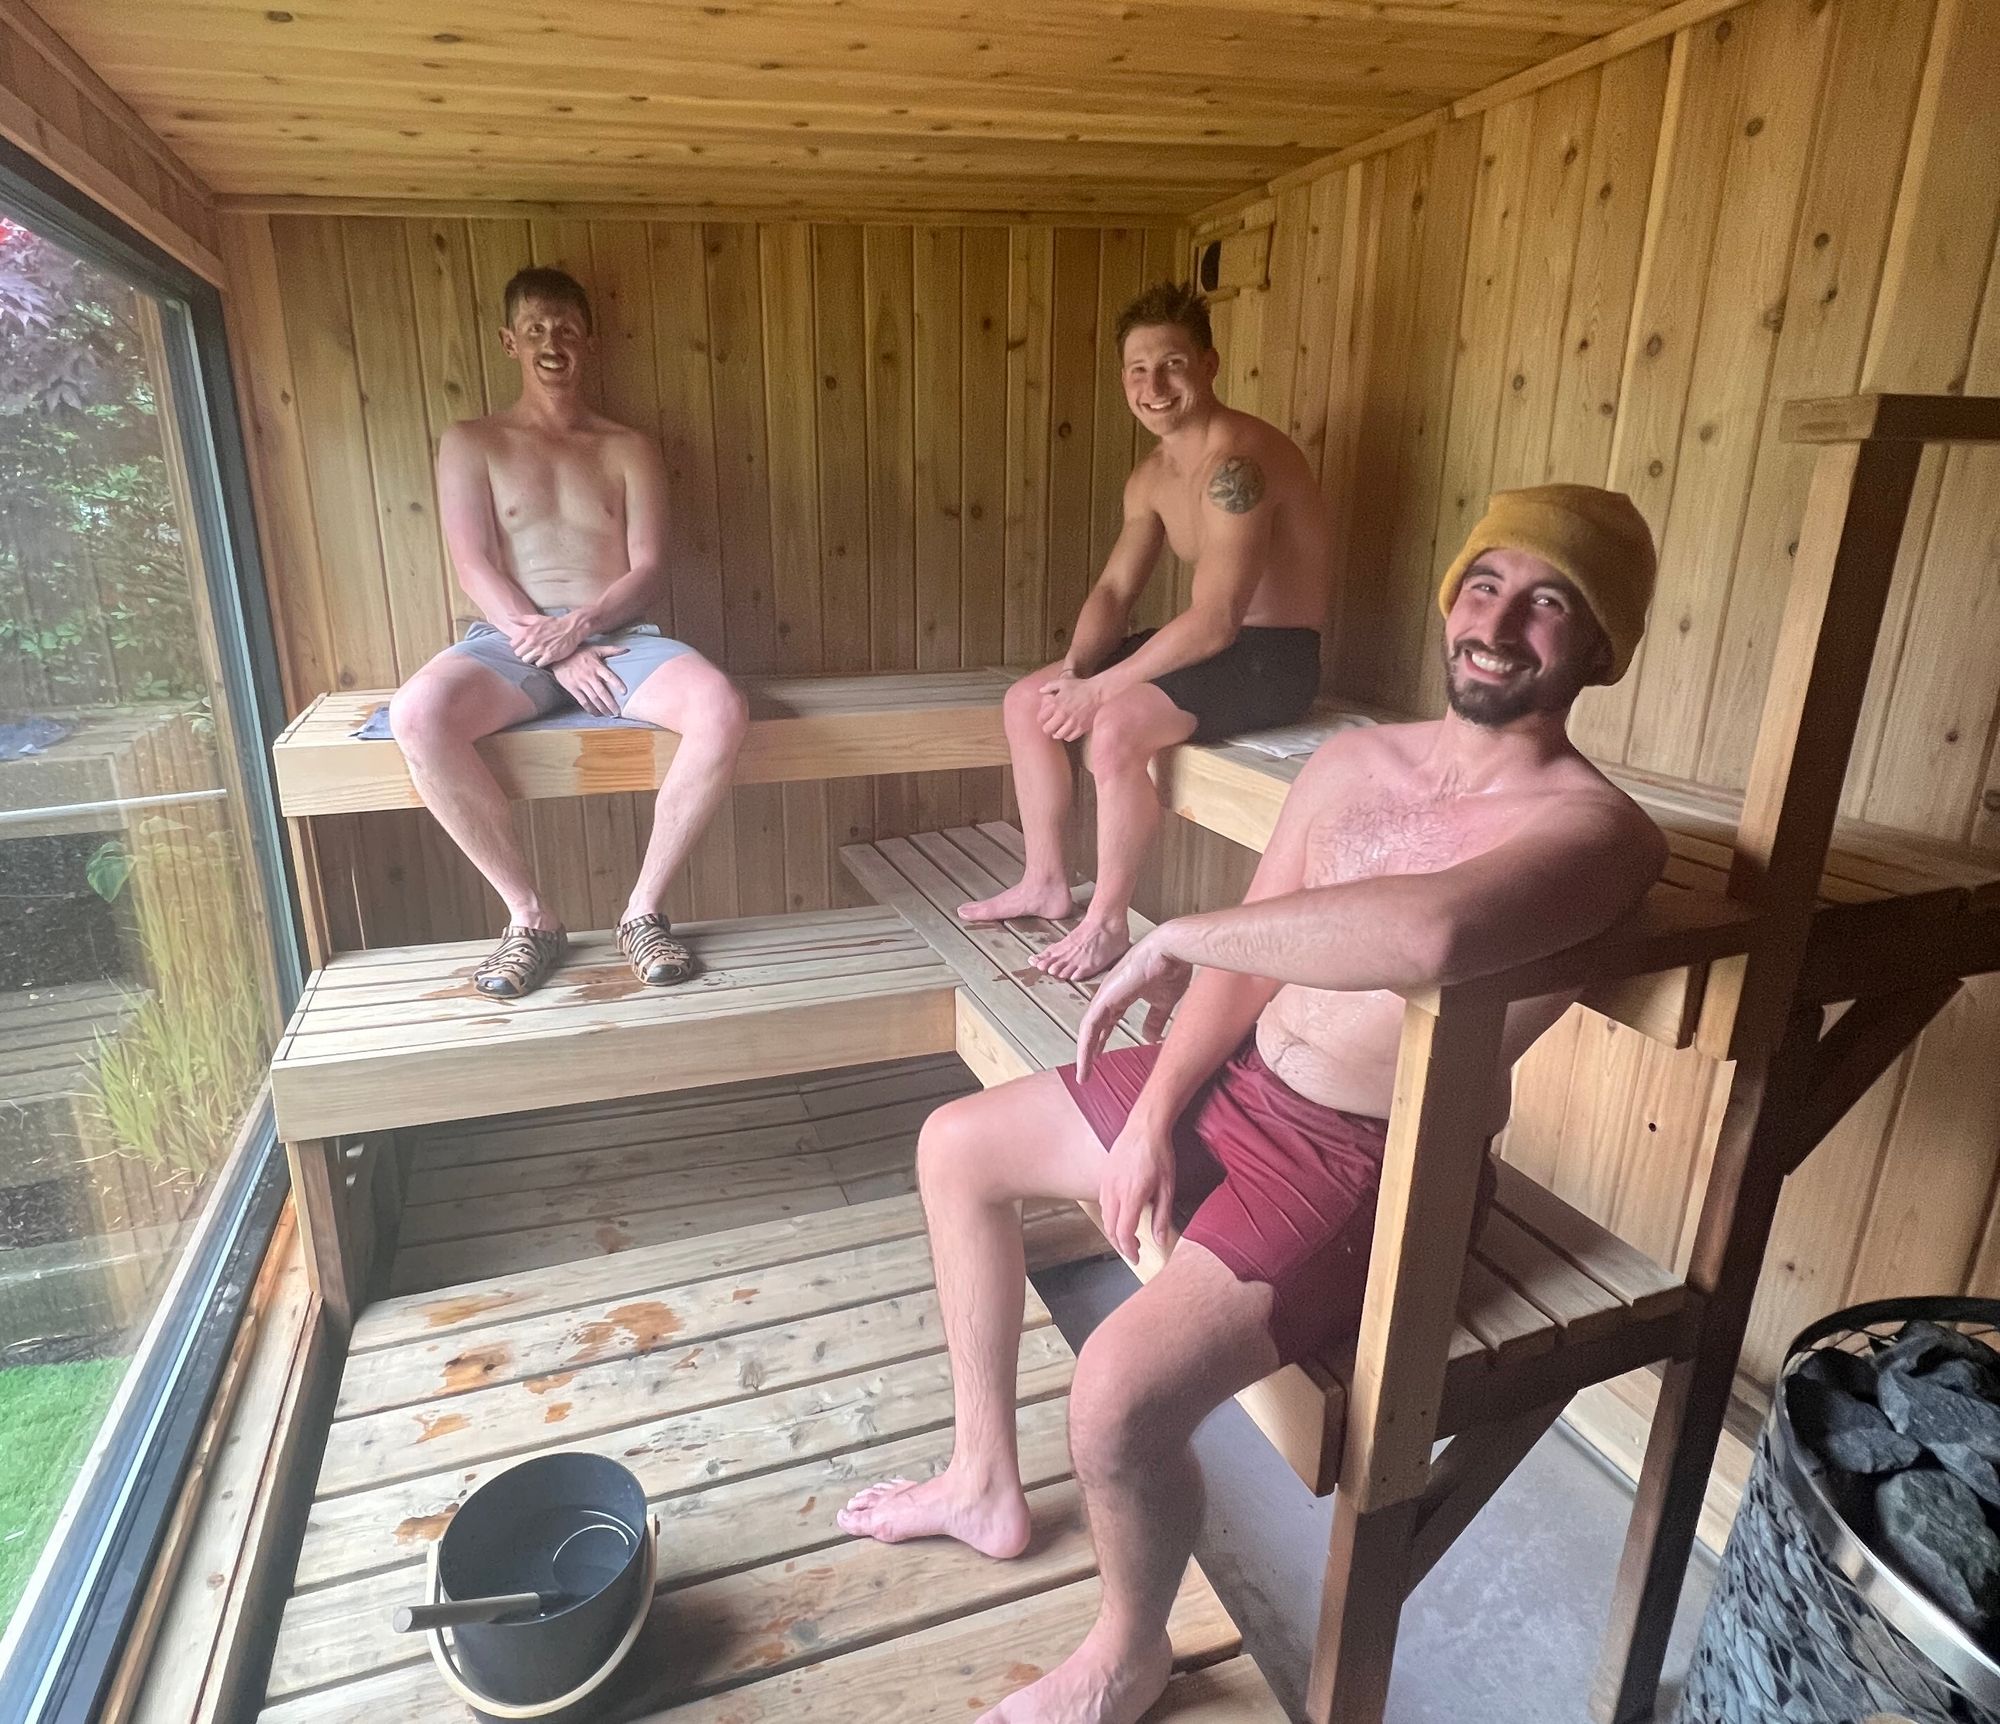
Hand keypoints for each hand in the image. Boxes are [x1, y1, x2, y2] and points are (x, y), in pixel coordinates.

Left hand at [511, 611, 592, 667]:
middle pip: (518, 654)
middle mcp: (532, 641)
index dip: (518, 645)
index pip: (513, 644)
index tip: (523, 645)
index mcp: (527, 631)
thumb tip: (508, 617)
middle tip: (530, 651)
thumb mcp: (536, 618)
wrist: (571, 628)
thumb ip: (521, 619)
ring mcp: (541, 649)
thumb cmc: (553, 623)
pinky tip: (544, 657)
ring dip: (531, 658)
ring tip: (537, 655)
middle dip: (523, 652)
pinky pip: (539, 664)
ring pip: (527, 660)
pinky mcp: (550, 656)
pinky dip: (541, 662)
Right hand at [549, 643, 628, 716]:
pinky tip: (596, 713)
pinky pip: (583, 701)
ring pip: (593, 699)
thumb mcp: (596, 649)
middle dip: (610, 703)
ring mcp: (581, 683)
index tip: (624, 692)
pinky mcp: (573, 689)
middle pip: (602, 692)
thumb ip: (611, 650)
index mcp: (597, 667)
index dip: (617, 684)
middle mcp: (589, 676)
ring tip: (609, 715)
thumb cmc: (579, 652)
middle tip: (618, 712)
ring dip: (602, 708)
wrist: (559, 657)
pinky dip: (590, 709)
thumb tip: (627, 649)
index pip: (609, 676)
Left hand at [1038, 671, 1103, 741]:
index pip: (1041, 718)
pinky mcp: (1081, 728)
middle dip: (1047, 727)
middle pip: (1047, 729)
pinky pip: (1070, 738)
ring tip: (1058, 729)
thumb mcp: (1063, 683)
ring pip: (1058, 735)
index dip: (1041, 719)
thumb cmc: (1080, 687)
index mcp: (1056, 704)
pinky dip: (1067, 736)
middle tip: (1050, 725)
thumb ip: (1050, 686)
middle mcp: (1063, 715)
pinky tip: (1068, 731)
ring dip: (1056, 732)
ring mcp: (1072, 723)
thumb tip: (1041, 690)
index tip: (1044, 718)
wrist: (1097, 692)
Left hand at [1076, 929, 1191, 1080]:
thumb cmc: (1170, 970)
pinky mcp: (1105, 997)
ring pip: (1089, 1029)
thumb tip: (1150, 1037)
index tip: (1099, 1056)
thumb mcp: (1164, 1002)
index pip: (1108, 1021)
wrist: (1170, 950)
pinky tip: (1085, 1060)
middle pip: (1095, 1027)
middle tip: (1086, 1070)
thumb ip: (1155, 1019)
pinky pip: (1090, 1026)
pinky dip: (1086, 1044)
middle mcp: (1110, 995)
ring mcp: (1105, 995)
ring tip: (1083, 1074)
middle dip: (1090, 1049)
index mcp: (1123, 995)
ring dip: (1085, 1052)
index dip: (1103, 1039)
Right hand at [1099, 1119, 1176, 1262]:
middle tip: (1133, 1251)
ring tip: (1128, 1236)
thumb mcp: (1167, 1187)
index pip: (1124, 1232)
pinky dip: (1110, 1216)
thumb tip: (1159, 1239)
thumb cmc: (1158, 1153)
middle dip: (1120, 1245)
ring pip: (1105, 1216)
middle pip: (1111, 1228)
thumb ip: (1162, 1216)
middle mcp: (1114, 1191)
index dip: (1129, 1250)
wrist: (1145, 1127)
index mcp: (1131, 1195)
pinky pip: (1103, 1203)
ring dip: (1114, 1231)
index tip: (1136, 1257)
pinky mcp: (1103, 1176)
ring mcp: (1106, 1183)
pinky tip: (1120, 1216)